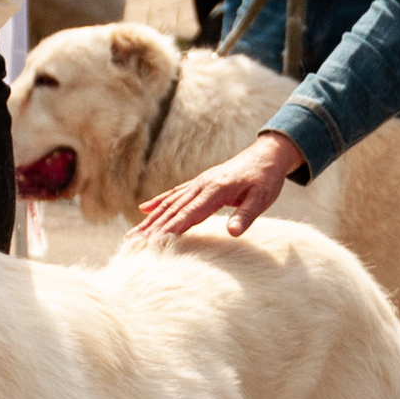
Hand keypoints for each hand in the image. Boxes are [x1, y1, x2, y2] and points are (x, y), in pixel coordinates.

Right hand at [134, 130, 307, 240]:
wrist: (267, 155)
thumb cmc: (266, 179)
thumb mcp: (262, 198)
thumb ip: (246, 215)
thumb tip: (233, 232)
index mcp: (216, 190)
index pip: (190, 213)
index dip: (172, 228)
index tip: (155, 242)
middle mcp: (202, 185)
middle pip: (173, 209)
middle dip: (152, 227)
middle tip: (133, 243)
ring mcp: (198, 183)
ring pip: (169, 203)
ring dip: (150, 219)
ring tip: (132, 234)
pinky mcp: (199, 182)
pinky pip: (174, 194)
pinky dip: (158, 202)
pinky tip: (144, 210)